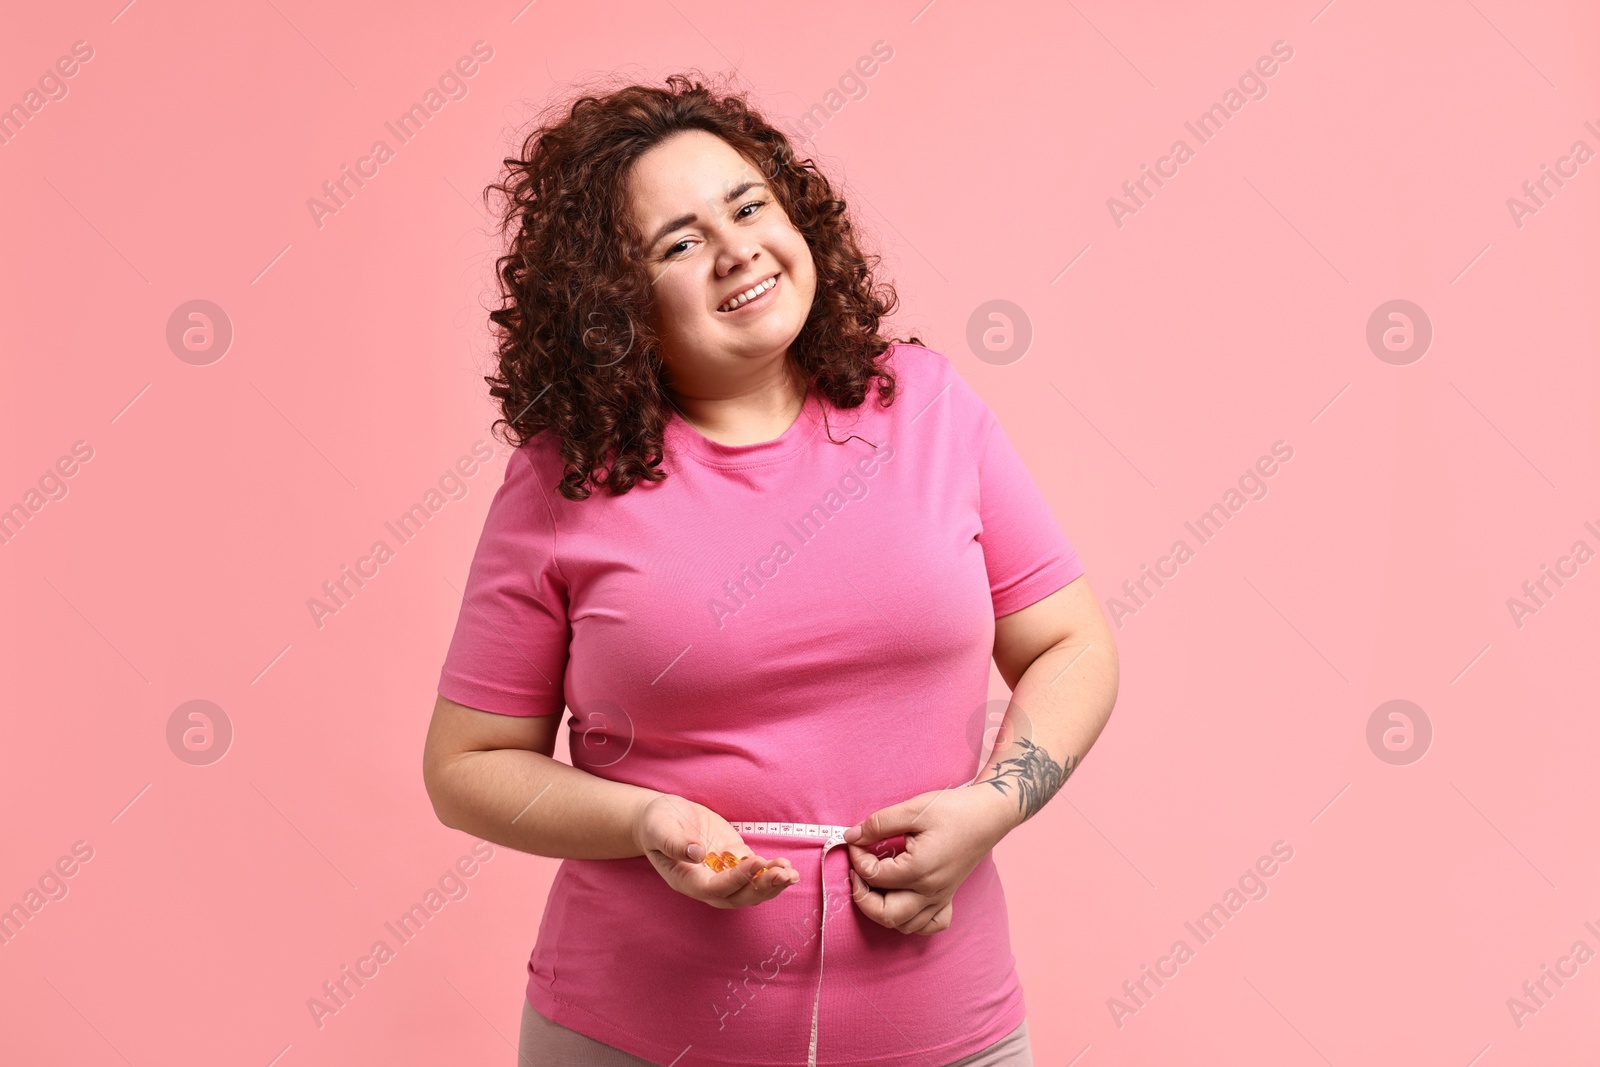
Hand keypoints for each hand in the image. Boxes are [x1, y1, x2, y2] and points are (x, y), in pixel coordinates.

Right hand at [632, 793, 800, 908]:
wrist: (663, 817)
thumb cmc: (657, 824)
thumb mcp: (659, 829)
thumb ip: (674, 843)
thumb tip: (697, 853)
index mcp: (686, 880)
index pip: (715, 888)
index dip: (737, 879)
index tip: (755, 861)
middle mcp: (707, 883)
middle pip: (737, 897)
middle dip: (761, 888)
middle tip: (782, 874)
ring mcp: (722, 872)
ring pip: (750, 889)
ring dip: (772, 884)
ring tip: (790, 873)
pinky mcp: (734, 859)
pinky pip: (754, 872)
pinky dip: (771, 871)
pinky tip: (786, 866)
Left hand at [843, 784, 1014, 935]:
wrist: (988, 814)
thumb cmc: (954, 809)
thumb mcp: (913, 809)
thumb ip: (878, 824)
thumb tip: (851, 836)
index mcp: (919, 870)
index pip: (873, 875)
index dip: (856, 856)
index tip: (855, 840)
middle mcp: (930, 892)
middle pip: (884, 914)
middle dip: (862, 896)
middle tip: (857, 871)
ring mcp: (940, 898)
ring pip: (904, 925)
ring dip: (882, 910)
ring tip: (877, 884)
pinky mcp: (948, 897)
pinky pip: (929, 925)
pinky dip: (913, 921)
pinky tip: (904, 900)